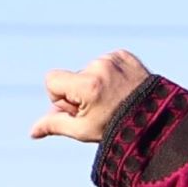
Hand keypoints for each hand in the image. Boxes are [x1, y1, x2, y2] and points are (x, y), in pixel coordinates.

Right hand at [29, 53, 152, 146]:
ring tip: (113, 101)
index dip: (60, 98)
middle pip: (71, 77)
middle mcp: (100, 67)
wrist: (155, 121)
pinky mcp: (125, 54)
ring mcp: (114, 58)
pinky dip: (109, 75)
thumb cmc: (116, 130)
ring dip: (95, 85)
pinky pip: (105, 62)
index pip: (51, 80)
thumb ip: (55, 126)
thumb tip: (32, 132)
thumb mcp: (83, 131)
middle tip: (100, 109)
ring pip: (88, 70)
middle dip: (79, 94)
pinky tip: (121, 89)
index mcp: (88, 86)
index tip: (78, 109)